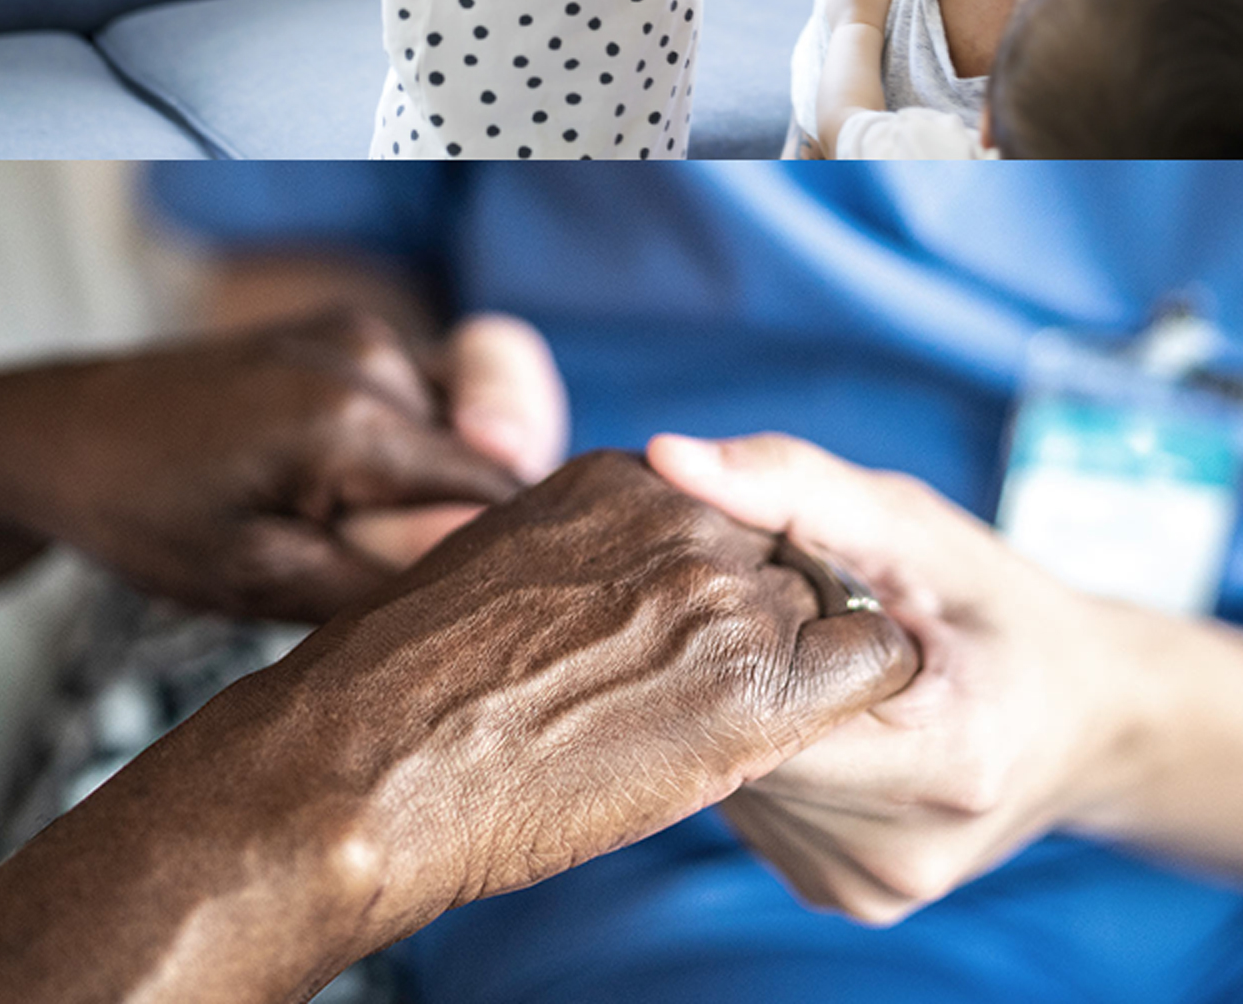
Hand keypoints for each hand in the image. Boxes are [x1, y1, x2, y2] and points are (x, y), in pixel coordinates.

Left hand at [0, 307, 566, 621]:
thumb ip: (386, 580)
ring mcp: (361, 330)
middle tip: (392, 563)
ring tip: (352, 527)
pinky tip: (344, 494)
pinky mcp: (347, 331)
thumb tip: (501, 584)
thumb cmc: (143, 513)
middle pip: (500, 453)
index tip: (497, 614)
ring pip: (469, 429)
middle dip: (475, 518)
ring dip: (440, 486)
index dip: (514, 559)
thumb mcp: (259, 579)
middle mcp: (372, 353)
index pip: (505, 495)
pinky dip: (412, 451)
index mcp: (352, 418)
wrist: (61, 436)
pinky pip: (428, 401)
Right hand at [0, 451, 920, 1003]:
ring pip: (835, 610)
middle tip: (693, 701)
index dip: (716, 589)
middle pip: (786, 559)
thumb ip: (575, 558)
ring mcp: (721, 595)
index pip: (725, 512)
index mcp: (612, 480)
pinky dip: (857, 701)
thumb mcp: (485, 570)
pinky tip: (792, 742)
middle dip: (766, 628)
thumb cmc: (398, 690)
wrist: (366, 761)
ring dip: (798, 672)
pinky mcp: (757, 685)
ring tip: (716, 731)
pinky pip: (877, 666)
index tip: (674, 644)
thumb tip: (607, 597)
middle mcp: (678, 516)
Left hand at [649, 431, 1128, 924]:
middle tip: (763, 616)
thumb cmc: (992, 605)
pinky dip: (761, 751)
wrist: (1089, 718)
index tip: (744, 581)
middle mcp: (899, 850)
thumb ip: (791, 485)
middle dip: (730, 670)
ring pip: (733, 781)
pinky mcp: (840, 895)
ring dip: (739, 713)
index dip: (729, 628)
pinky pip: (754, 808)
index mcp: (942, 760)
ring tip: (792, 666)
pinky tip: (799, 714)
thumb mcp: (911, 527)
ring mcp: (864, 885)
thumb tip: (667, 455)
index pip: (762, 698)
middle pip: (736, 747)